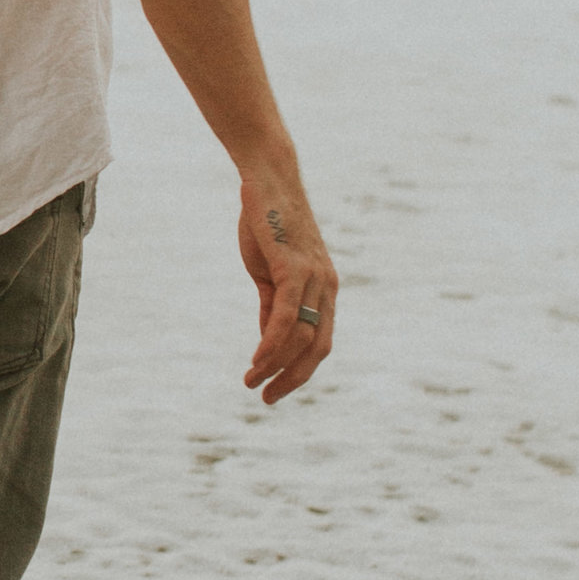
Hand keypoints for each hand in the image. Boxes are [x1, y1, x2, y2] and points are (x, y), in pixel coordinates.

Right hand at [239, 174, 336, 401]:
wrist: (267, 182)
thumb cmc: (266, 225)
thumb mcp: (270, 273)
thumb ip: (273, 305)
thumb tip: (269, 340)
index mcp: (324, 290)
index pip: (320, 343)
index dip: (299, 371)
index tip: (274, 389)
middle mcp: (327, 287)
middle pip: (317, 348)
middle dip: (292, 378)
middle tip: (266, 398)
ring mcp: (314, 277)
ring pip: (301, 336)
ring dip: (275, 365)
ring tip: (251, 380)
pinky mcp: (295, 267)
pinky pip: (287, 316)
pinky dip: (273, 342)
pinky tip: (257, 359)